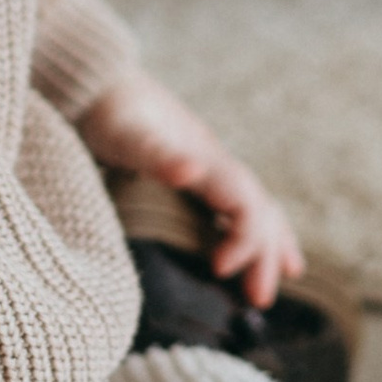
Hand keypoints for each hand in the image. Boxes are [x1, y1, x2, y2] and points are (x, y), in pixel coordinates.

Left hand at [78, 68, 303, 305]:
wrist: (93, 82)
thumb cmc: (106, 112)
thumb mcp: (125, 135)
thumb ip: (156, 154)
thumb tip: (191, 171)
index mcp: (204, 157)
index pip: (245, 203)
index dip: (244, 238)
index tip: (220, 271)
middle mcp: (213, 162)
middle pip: (257, 209)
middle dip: (264, 254)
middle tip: (260, 299)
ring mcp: (206, 166)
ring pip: (254, 205)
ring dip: (270, 241)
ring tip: (288, 274)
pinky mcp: (193, 173)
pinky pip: (234, 204)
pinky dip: (251, 228)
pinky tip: (245, 246)